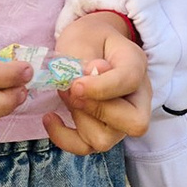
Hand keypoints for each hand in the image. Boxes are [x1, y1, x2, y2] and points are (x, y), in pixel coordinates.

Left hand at [43, 10, 150, 155]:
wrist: (90, 45)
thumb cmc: (89, 39)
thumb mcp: (86, 38)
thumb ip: (87, 57)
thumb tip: (87, 79)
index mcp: (136, 66)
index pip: (130, 82)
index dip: (102, 87)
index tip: (76, 83)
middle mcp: (137, 97)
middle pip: (134, 123)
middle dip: (97, 110)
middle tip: (73, 90)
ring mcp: (121, 119)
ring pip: (106, 139)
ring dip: (79, 119)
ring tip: (66, 94)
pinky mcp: (101, 131)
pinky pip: (84, 148)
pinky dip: (63, 138)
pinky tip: (50, 118)